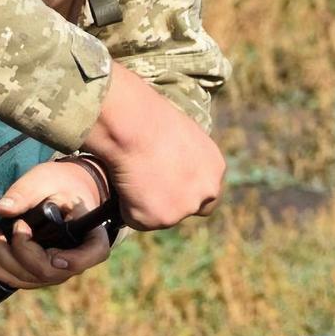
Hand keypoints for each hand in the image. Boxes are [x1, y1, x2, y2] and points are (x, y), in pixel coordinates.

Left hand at [0, 159, 110, 289]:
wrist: (62, 191)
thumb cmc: (60, 183)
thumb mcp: (45, 179)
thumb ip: (26, 192)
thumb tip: (2, 209)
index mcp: (91, 236)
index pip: (91, 255)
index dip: (73, 260)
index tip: (54, 254)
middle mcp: (75, 260)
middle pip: (47, 271)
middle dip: (17, 252)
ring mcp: (56, 270)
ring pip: (28, 279)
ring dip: (1, 260)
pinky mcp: (38, 272)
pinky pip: (17, 279)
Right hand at [81, 61, 224, 230]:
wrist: (133, 124)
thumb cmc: (149, 116)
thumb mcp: (179, 134)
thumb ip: (182, 157)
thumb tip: (165, 164)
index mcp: (214, 167)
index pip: (208, 190)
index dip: (186, 189)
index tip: (170, 185)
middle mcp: (205, 191)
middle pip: (190, 208)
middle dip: (171, 202)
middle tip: (147, 188)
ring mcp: (182, 208)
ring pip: (160, 215)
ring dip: (145, 203)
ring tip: (128, 175)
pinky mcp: (157, 218)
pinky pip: (134, 218)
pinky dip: (124, 206)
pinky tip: (120, 182)